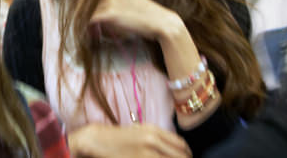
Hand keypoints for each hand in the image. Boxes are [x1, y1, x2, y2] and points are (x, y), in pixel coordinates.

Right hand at [68, 123, 190, 157]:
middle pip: (181, 157)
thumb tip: (178, 149)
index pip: (182, 145)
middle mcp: (153, 141)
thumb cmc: (120, 137)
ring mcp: (146, 154)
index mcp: (154, 130)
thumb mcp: (141, 131)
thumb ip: (160, 138)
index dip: (188, 155)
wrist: (98, 140)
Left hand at [90, 0, 180, 41]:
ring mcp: (111, 0)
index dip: (101, 9)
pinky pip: (93, 21)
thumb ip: (119, 2)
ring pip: (94, 13)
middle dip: (99, 17)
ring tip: (102, 34)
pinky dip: (92, 30)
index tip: (100, 19)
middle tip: (101, 29)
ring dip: (98, 25)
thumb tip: (104, 11)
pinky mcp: (110, 13)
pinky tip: (95, 36)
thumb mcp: (133, 2)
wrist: (162, 23)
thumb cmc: (150, 16)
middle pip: (96, 5)